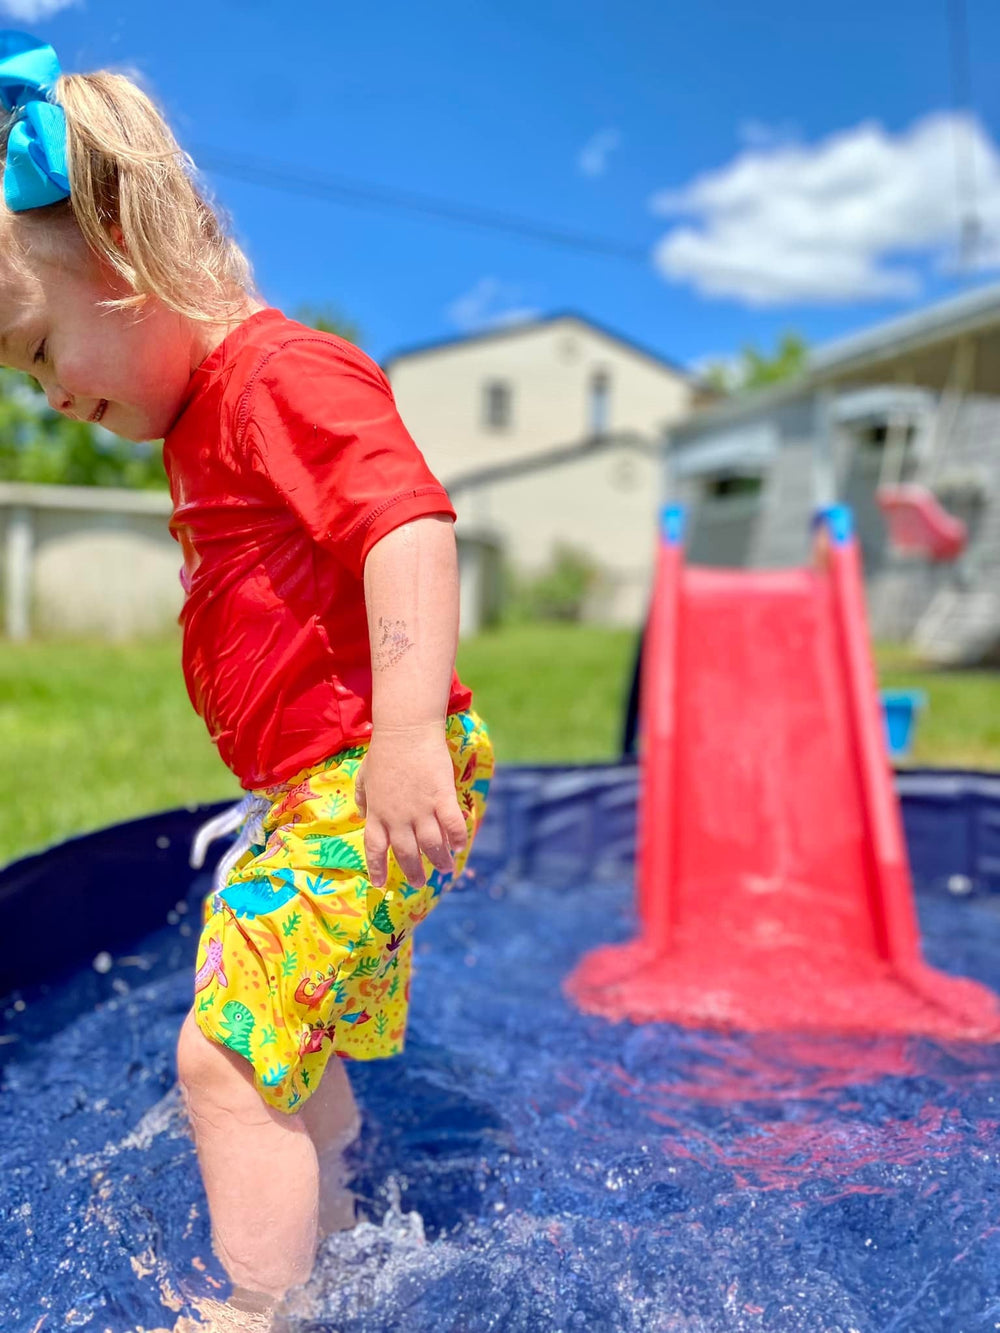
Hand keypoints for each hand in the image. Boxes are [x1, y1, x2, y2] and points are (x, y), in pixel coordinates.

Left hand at [354, 723, 467, 888]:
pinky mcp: (441, 798)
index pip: (375, 849)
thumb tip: (362, 812)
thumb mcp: (364, 776)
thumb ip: (363, 797)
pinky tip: (459, 845)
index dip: (377, 869)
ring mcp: (421, 810)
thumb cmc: (383, 752)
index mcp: (377, 814)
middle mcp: (398, 818)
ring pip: (431, 845)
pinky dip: (457, 838)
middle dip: (413, 872)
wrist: (405, 731)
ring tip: (445, 869)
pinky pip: (452, 826)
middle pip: (405, 854)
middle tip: (419, 882)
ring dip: (438, 861)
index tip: (380, 884)